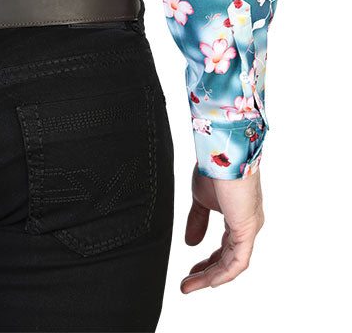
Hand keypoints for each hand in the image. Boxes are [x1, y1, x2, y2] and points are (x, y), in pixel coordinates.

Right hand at [180, 164, 264, 291]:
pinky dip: (224, 274)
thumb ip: (197, 221)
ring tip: (189, 285)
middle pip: (227, 259)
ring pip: (232, 263)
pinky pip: (238, 261)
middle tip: (187, 283)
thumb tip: (190, 243)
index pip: (224, 248)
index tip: (190, 271)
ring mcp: (249, 228)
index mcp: (237, 216)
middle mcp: (247, 225)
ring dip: (210, 277)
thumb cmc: (214, 167)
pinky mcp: (247, 229)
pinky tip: (209, 282)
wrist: (221, 152)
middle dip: (206, 273)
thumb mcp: (200, 198)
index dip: (207, 262)